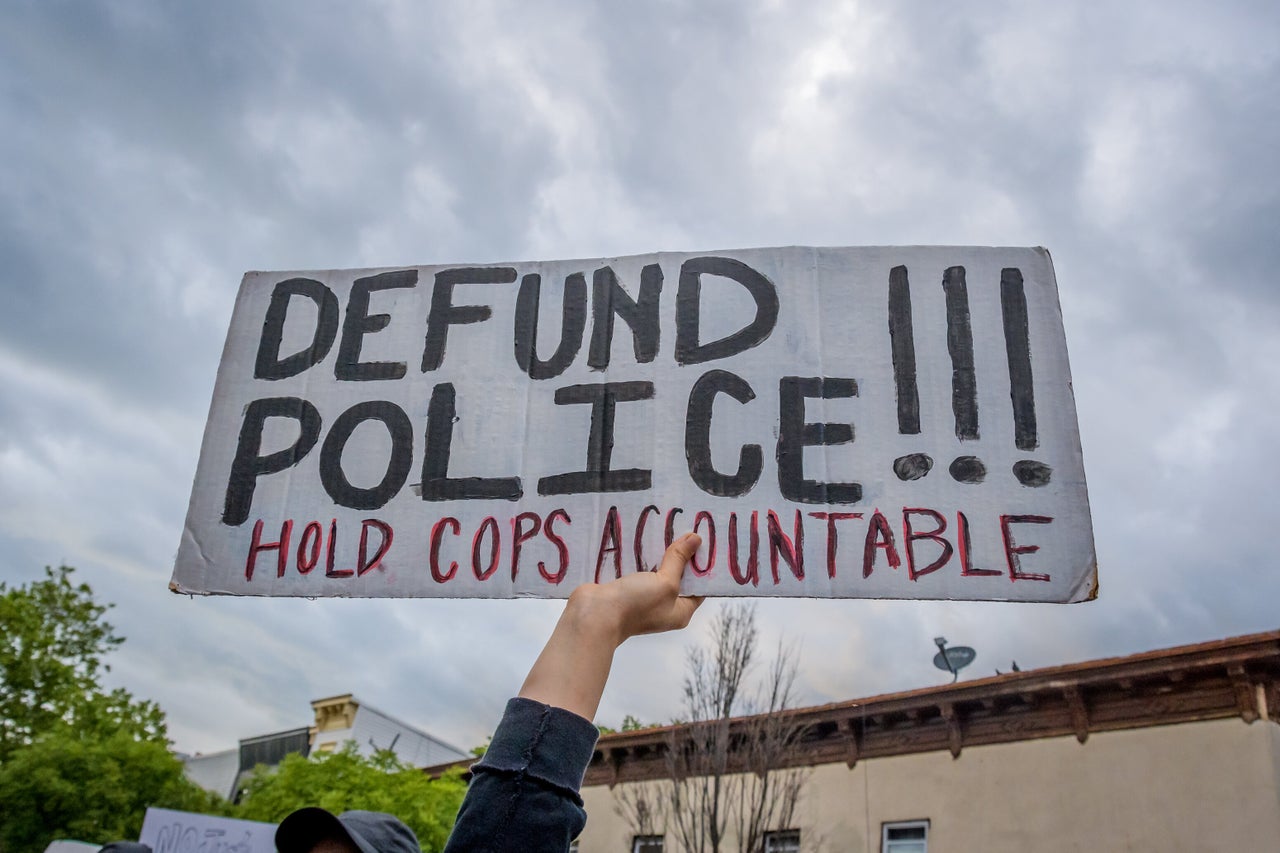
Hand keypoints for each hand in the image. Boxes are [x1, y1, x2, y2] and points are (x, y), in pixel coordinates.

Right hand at [566, 532, 704, 647]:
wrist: (593, 615)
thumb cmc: (636, 605)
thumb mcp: (665, 583)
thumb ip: (679, 560)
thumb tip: (696, 539)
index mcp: (679, 611)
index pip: (699, 587)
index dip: (703, 565)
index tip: (707, 540)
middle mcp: (663, 606)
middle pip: (677, 576)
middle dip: (680, 554)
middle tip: (686, 527)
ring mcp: (643, 597)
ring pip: (655, 570)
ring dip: (659, 552)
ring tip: (666, 525)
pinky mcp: (625, 588)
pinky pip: (637, 568)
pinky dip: (640, 554)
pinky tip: (642, 534)